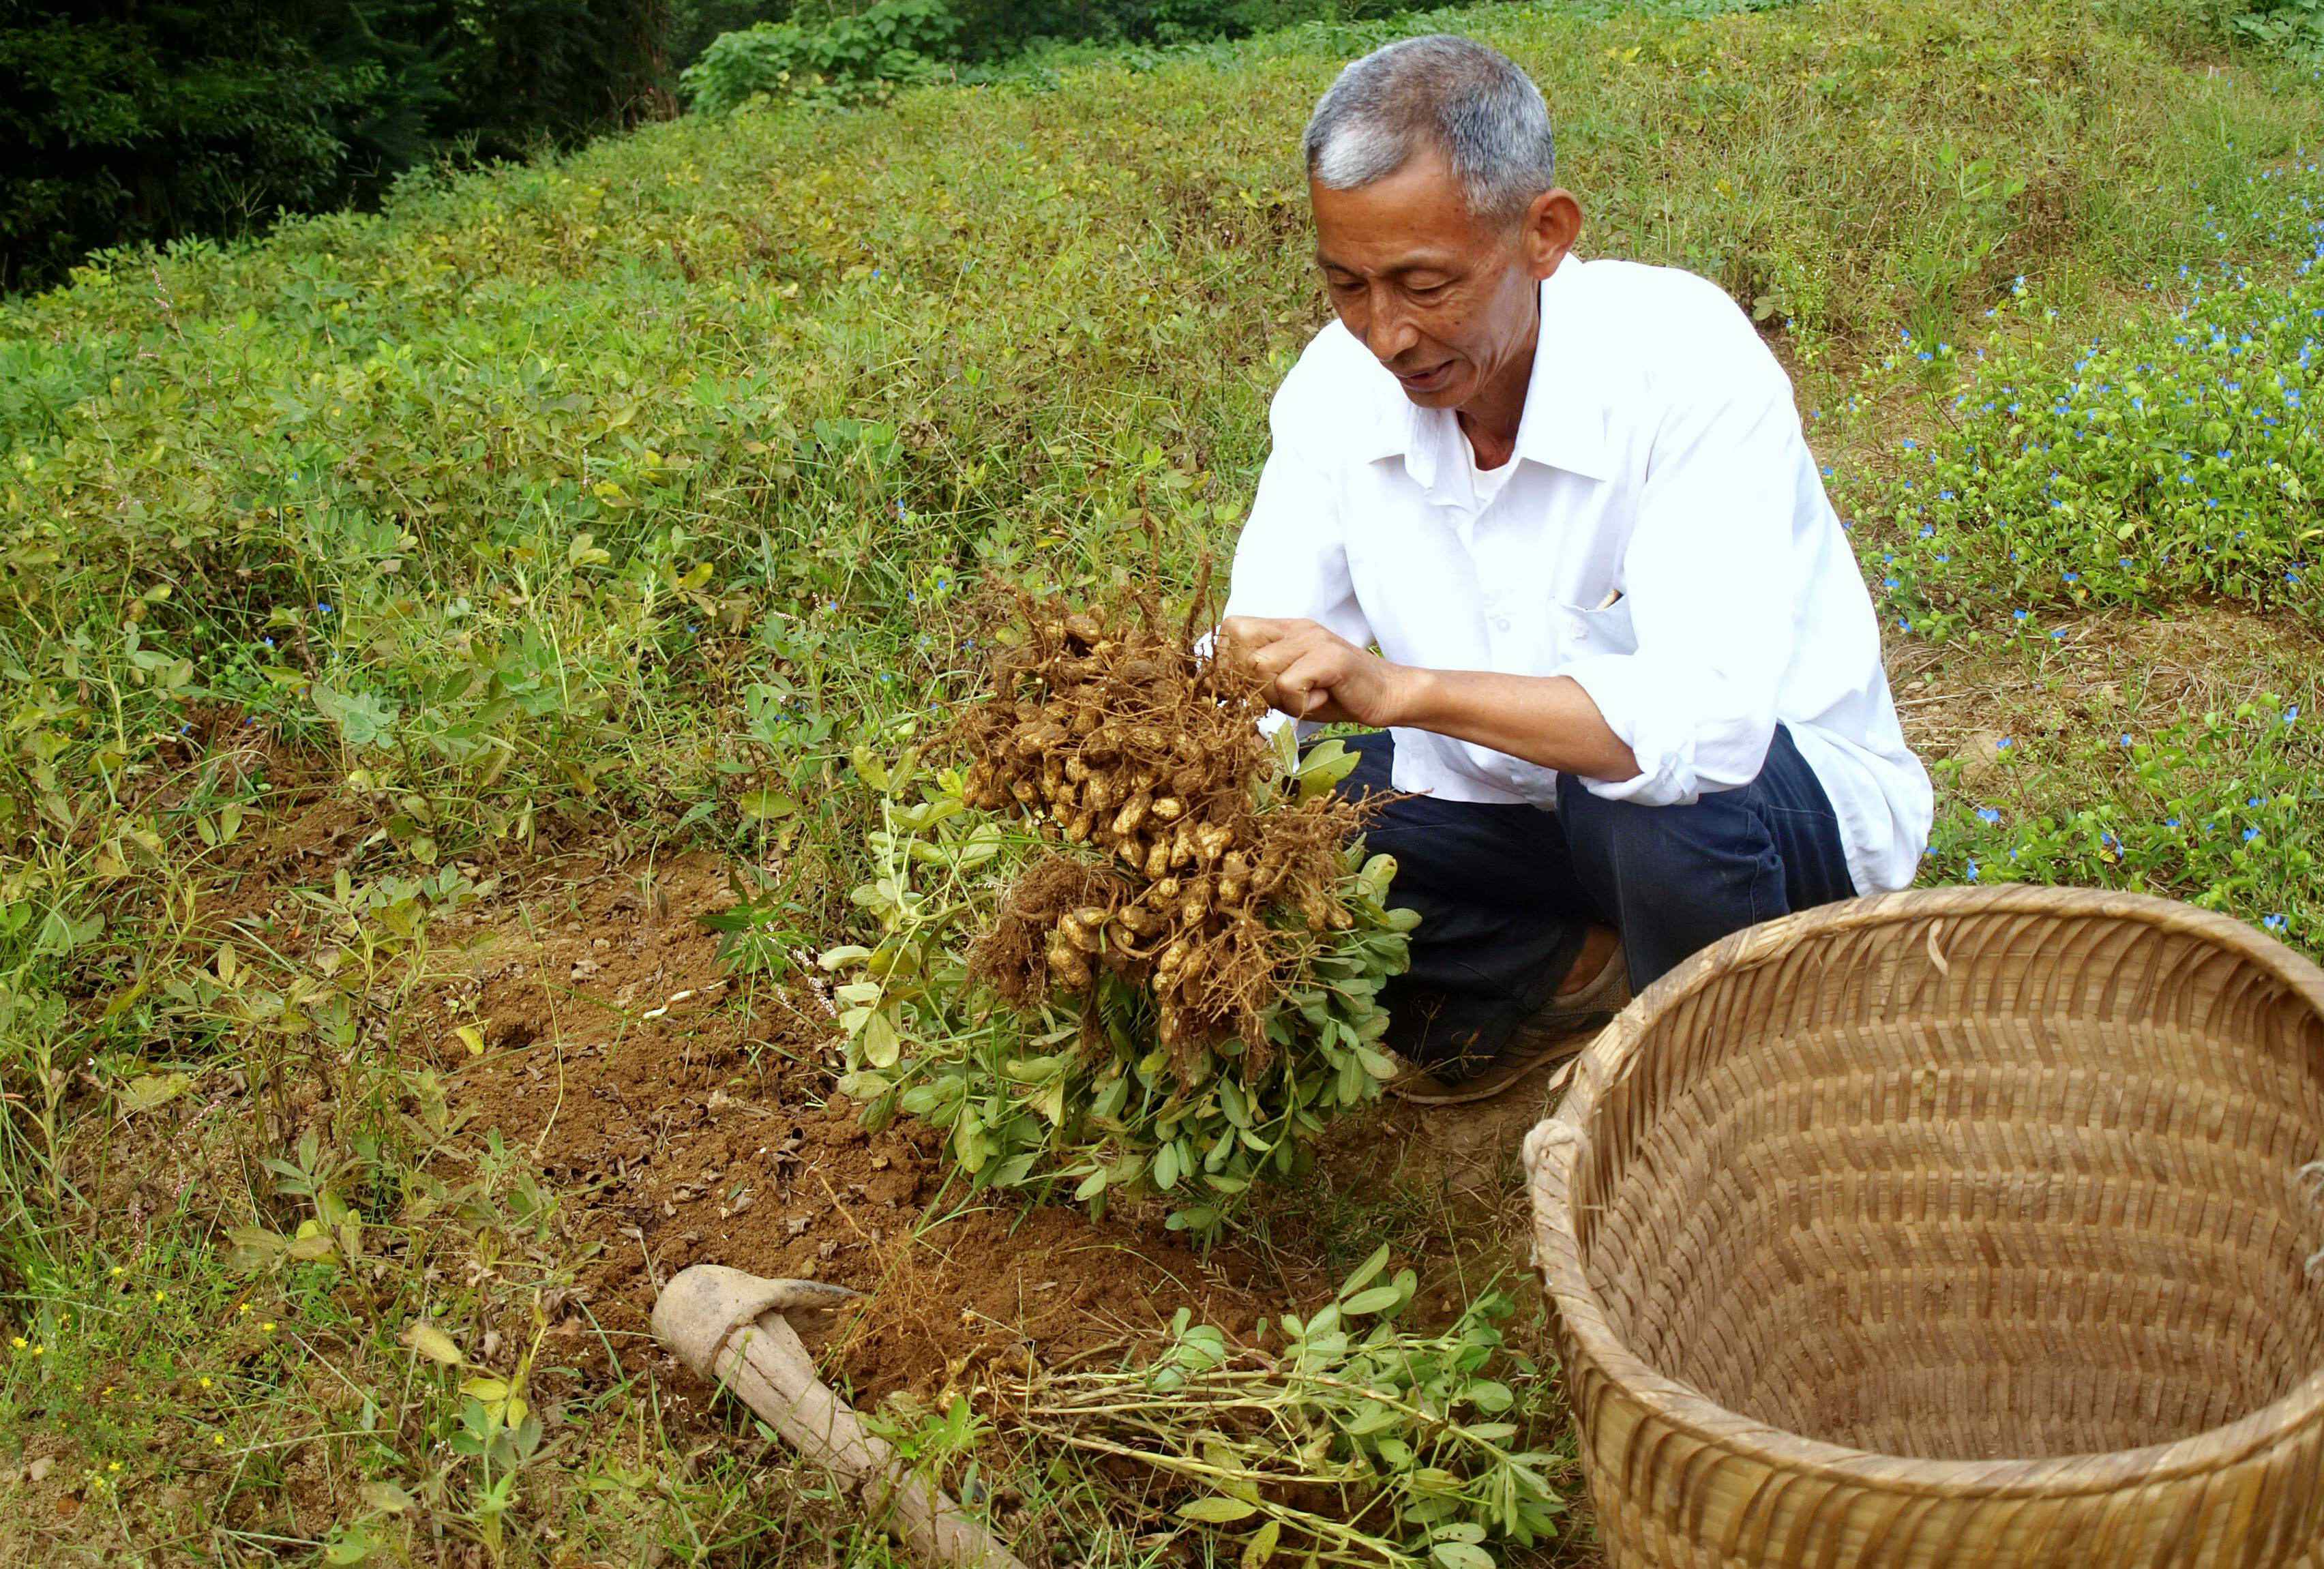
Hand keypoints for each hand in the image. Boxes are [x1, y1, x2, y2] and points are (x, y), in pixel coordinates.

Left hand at [1218, 616, 1411, 726]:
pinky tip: (1321, 699)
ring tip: (1305, 697)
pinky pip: (1289, 684)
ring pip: (1261, 668)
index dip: (1229, 660)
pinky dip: (1300, 703)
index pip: (1232, 628)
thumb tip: (1214, 688)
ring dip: (1277, 696)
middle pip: (1241, 651)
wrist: (1387, 695)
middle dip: (1252, 684)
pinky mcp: (1331, 657)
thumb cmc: (1335, 693)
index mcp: (1283, 630)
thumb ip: (1258, 679)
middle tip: (1283, 697)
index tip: (1246, 686)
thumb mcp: (1288, 685)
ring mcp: (1314, 639)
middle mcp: (1296, 627)